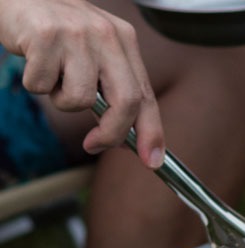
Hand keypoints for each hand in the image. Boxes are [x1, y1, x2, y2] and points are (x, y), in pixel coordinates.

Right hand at [0, 0, 163, 167]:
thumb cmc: (58, 33)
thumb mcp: (95, 53)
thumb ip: (112, 88)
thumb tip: (127, 136)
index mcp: (125, 40)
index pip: (146, 95)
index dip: (151, 132)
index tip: (152, 161)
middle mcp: (107, 35)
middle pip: (125, 102)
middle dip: (112, 134)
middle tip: (94, 144)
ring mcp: (77, 34)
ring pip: (79, 99)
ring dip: (61, 99)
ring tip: (53, 76)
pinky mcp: (46, 35)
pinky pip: (42, 86)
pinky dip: (35, 83)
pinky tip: (35, 60)